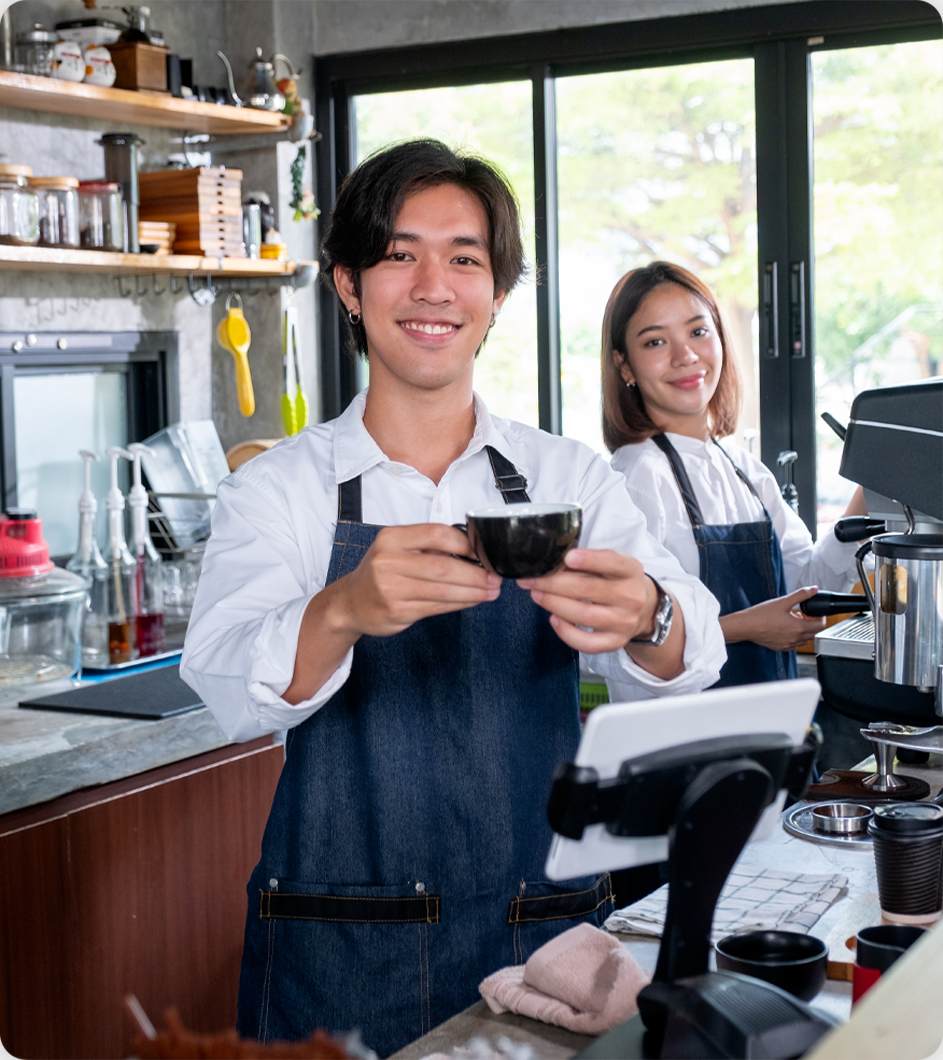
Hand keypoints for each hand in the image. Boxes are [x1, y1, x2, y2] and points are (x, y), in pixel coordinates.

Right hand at [285, 524, 499, 703]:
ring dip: (472, 592)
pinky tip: (472, 600)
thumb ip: (429, 547)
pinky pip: (436, 607)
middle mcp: (388, 561)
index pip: (437, 533)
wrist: (350, 602)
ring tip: (490, 592)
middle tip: (495, 578)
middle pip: (443, 566)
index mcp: (392, 538)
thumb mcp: (397, 549)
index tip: (485, 553)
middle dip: (475, 574)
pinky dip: (459, 603)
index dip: (465, 544)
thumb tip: (475, 551)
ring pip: (442, 590)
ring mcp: (390, 588)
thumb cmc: (382, 571)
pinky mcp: (396, 611)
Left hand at [516, 548, 656, 653]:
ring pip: (584, 615)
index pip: (612, 562)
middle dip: (553, 583)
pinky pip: (587, 643)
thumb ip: (587, 561)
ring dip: (554, 604)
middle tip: (532, 579)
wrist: (645, 610)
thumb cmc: (619, 582)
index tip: (567, 557)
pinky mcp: (615, 642)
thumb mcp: (612, 564)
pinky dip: (566, 632)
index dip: (589, 559)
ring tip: (537, 595)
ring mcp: (624, 622)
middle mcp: (631, 597)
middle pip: (587, 589)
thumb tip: (552, 563)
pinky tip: (553, 619)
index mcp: (631, 570)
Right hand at [720, 586, 825, 651]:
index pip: (821, 625)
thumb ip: (801, 595)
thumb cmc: (761, 615)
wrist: (745, 626)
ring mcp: (788, 644)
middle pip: (814, 633)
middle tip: (804, 614)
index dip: (820, 617)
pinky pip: (794, 644)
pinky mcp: (780, 647)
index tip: (815, 612)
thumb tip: (813, 590)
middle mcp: (795, 638)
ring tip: (794, 620)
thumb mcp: (783, 601)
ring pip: (805, 639)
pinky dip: (795, 637)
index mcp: (798, 627)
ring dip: (804, 630)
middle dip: (812, 623)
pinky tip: (786, 628)